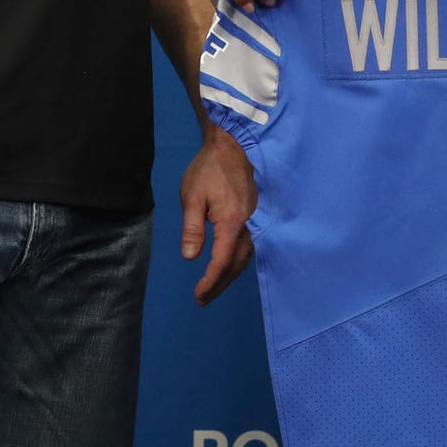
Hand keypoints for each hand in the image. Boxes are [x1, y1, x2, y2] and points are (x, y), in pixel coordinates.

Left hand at [181, 124, 256, 304]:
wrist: (234, 147)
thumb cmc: (209, 169)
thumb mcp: (192, 196)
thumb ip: (192, 228)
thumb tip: (189, 256)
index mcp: (232, 222)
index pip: (222, 261)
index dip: (210, 281)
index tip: (198, 294)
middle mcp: (250, 226)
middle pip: (236, 265)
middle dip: (219, 284)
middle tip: (203, 299)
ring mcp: (257, 222)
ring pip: (245, 258)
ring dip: (229, 276)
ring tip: (213, 289)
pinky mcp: (257, 218)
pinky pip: (250, 248)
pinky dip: (237, 263)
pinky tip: (228, 266)